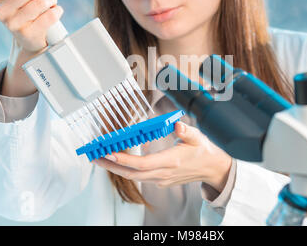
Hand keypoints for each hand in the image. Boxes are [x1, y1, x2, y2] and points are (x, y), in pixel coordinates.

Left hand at [93, 121, 232, 191]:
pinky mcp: (160, 180)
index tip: (110, 152)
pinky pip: (139, 177)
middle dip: (112, 165)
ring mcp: (161, 179)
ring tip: (100, 159)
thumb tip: (177, 125)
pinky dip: (126, 169)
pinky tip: (117, 161)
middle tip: (95, 157)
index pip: (143, 164)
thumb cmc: (203, 151)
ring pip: (134, 177)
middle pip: (132, 173)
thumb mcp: (198, 138)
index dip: (125, 159)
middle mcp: (164, 173)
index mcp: (172, 161)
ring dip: (115, 168)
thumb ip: (186, 131)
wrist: (211, 169)